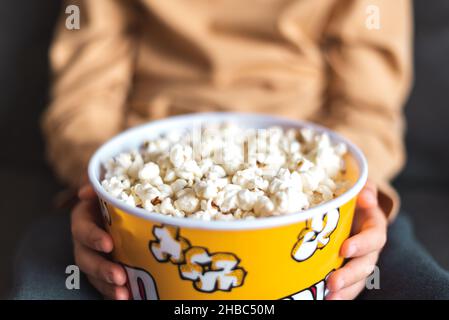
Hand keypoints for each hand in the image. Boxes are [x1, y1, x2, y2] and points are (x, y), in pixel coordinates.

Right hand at [71, 184, 128, 299]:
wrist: (115, 197)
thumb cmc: (111, 188)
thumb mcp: (105, 181)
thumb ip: (95, 184)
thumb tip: (86, 190)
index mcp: (84, 217)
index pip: (82, 228)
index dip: (93, 237)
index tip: (108, 244)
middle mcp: (86, 238)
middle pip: (86, 257)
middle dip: (101, 268)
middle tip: (119, 276)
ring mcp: (95, 254)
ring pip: (95, 273)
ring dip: (108, 286)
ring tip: (124, 295)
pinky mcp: (105, 265)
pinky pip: (106, 282)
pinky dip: (115, 291)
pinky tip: (129, 297)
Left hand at [326, 180, 386, 299]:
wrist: (348, 203)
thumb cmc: (352, 194)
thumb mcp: (360, 187)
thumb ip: (366, 189)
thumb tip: (366, 197)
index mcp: (373, 225)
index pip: (374, 237)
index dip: (362, 244)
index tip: (344, 249)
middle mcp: (369, 246)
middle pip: (365, 265)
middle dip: (350, 275)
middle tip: (333, 283)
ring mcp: (358, 259)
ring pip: (357, 279)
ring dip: (345, 290)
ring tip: (329, 298)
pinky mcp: (346, 267)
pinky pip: (347, 284)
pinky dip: (338, 293)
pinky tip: (323, 298)